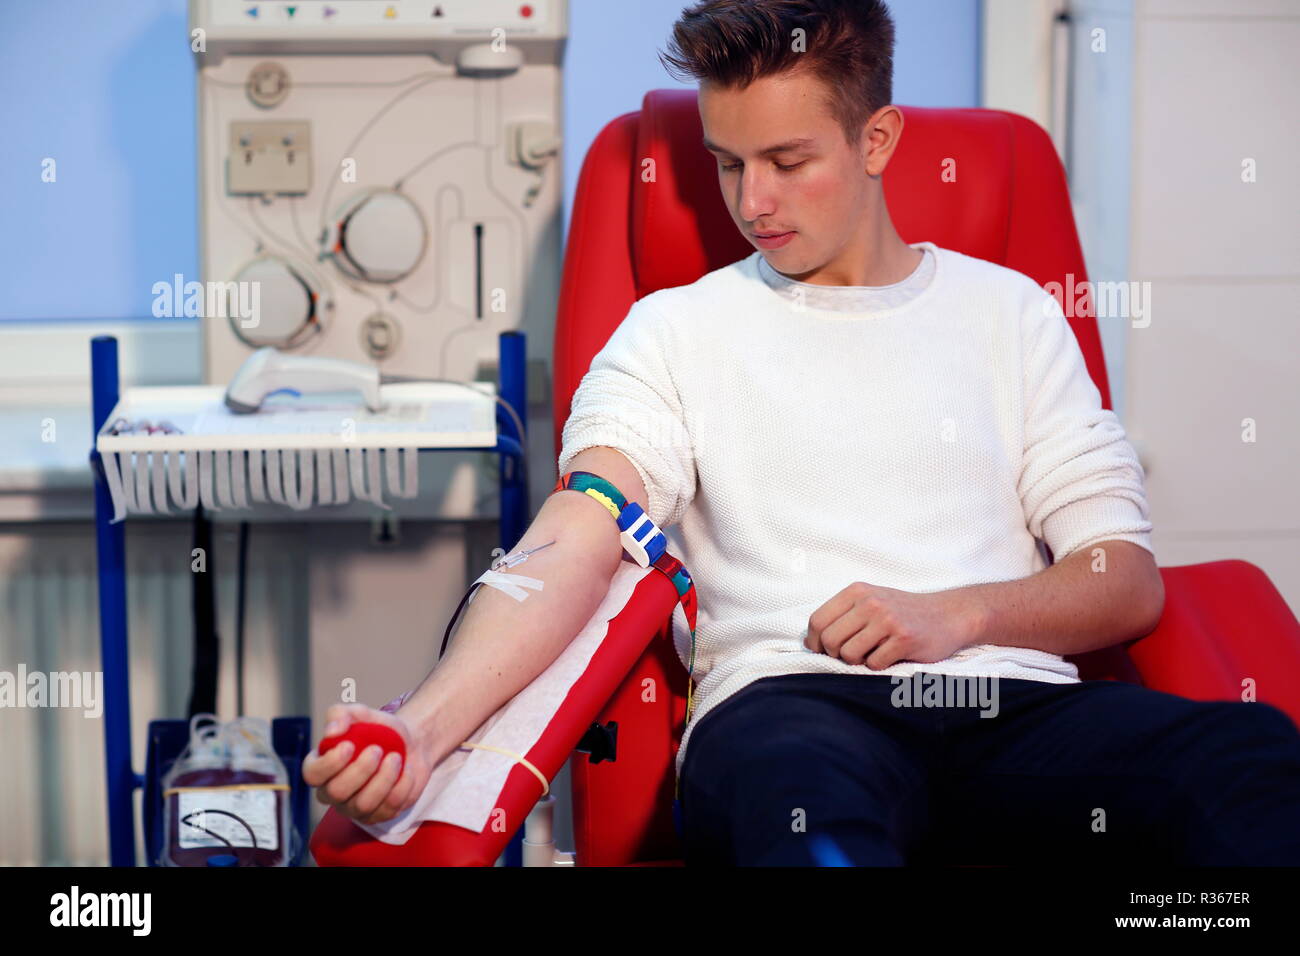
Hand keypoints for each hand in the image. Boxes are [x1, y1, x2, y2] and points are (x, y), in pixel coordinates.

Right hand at [301, 703, 433, 824]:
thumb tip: (332, 731)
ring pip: (362, 805)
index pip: (312, 774)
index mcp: (322, 768)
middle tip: (377, 750)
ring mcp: (355, 807)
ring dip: (382, 779)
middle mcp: (333, 792)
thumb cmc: (379, 730)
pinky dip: (401, 787)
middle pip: (336, 792)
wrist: (411, 743)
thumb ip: (340, 714)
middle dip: (359, 770)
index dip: (329, 764)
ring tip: (395, 758)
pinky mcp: (379, 815)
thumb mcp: (359, 713)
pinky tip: (407, 770)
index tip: (349, 745)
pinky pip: (388, 809)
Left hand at [805, 582, 978, 668]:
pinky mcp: (904, 639)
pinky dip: (878, 665)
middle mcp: (870, 602)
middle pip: (830, 640)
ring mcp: (888, 620)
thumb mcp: (870, 601)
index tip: (822, 650)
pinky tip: (890, 655)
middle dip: (835, 655)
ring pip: (849, 654)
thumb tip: (809, 642)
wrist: (947, 614)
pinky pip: (874, 663)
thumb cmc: (902, 612)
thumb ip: (842, 615)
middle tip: (851, 655)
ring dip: (857, 661)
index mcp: (857, 591)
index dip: (815, 642)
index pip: (817, 621)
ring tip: (872, 653)